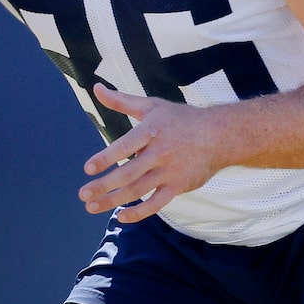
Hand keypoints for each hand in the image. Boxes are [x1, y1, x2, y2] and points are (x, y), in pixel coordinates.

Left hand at [82, 84, 232, 220]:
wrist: (221, 135)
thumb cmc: (182, 119)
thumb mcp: (152, 106)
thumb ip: (122, 101)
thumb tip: (96, 87)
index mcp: (151, 130)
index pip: (125, 146)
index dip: (106, 158)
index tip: (88, 168)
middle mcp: (160, 152)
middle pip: (128, 173)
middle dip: (103, 186)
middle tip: (83, 194)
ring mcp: (170, 171)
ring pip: (138, 190)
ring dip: (113, 201)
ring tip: (92, 206)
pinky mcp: (179, 186)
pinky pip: (156, 204)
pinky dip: (138, 213)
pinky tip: (121, 216)